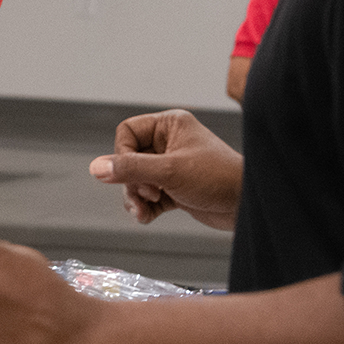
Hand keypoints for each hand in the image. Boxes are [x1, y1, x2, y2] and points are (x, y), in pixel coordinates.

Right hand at [89, 109, 243, 230]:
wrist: (247, 205)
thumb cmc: (217, 178)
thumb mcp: (169, 171)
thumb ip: (130, 169)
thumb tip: (96, 168)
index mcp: (169, 125)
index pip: (126, 133)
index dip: (123, 155)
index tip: (134, 175)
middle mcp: (168, 142)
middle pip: (128, 160)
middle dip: (131, 182)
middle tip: (148, 195)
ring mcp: (171, 167)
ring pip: (136, 180)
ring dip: (135, 198)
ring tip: (145, 211)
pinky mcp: (175, 188)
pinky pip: (147, 196)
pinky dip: (145, 208)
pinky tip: (148, 218)